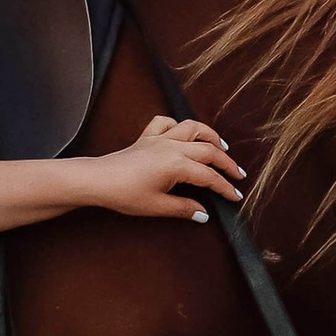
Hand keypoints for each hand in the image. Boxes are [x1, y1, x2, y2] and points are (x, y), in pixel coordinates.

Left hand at [91, 116, 245, 222]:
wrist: (97, 180)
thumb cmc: (124, 193)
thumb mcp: (157, 206)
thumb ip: (184, 208)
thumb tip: (202, 213)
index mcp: (177, 164)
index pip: (209, 177)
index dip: (225, 187)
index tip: (235, 196)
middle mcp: (172, 146)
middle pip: (208, 150)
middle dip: (226, 163)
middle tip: (238, 174)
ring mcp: (159, 138)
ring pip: (192, 128)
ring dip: (210, 136)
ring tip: (220, 147)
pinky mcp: (147, 137)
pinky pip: (166, 123)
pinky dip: (177, 125)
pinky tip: (183, 134)